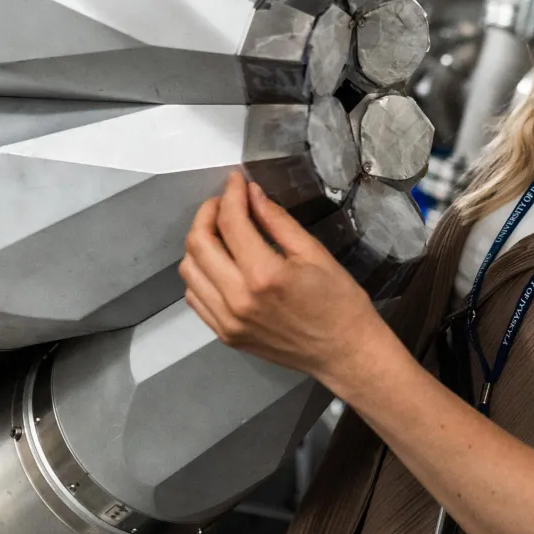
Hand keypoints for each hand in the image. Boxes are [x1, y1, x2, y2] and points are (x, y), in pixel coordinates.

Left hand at [180, 171, 394, 385]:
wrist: (344, 353)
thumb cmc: (339, 301)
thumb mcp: (314, 253)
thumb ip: (278, 222)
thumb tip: (252, 194)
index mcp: (264, 275)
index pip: (230, 222)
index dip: (230, 194)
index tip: (236, 181)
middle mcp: (238, 299)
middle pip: (199, 243)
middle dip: (207, 213)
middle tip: (224, 202)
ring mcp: (227, 321)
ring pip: (189, 270)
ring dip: (199, 243)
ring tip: (220, 232)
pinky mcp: (225, 334)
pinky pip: (195, 297)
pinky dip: (200, 273)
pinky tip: (220, 264)